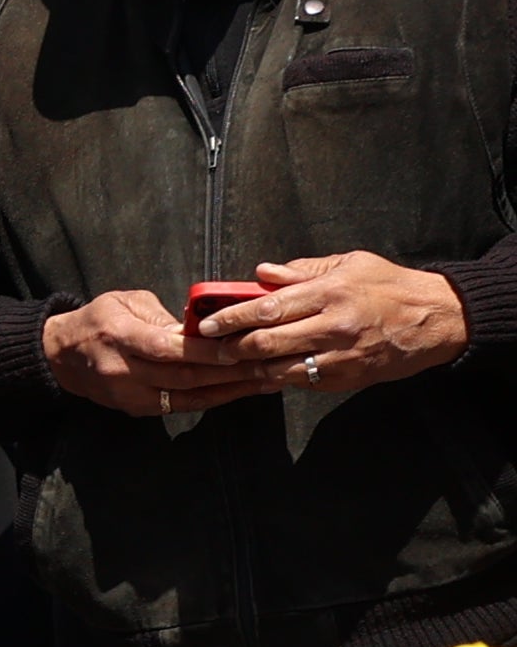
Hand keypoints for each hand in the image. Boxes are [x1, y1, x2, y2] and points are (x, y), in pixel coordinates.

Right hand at [45, 290, 269, 417]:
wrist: (59, 356)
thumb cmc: (97, 321)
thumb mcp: (124, 302)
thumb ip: (163, 315)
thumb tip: (203, 326)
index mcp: (119, 336)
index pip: (168, 347)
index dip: (206, 350)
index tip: (242, 346)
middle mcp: (124, 370)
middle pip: (185, 376)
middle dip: (232, 372)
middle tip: (269, 364)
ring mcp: (129, 394)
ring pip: (188, 396)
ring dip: (231, 389)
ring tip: (267, 380)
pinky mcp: (136, 409)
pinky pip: (181, 406)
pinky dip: (213, 398)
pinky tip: (240, 390)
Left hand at [200, 254, 471, 398]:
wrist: (438, 320)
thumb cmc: (390, 286)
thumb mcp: (350, 264)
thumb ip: (303, 270)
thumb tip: (262, 273)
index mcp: (330, 293)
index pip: (268, 308)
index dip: (231, 317)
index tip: (208, 323)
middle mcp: (334, 327)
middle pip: (266, 343)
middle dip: (231, 348)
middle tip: (211, 347)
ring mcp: (341, 357)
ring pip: (279, 369)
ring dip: (250, 368)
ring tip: (231, 362)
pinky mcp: (347, 379)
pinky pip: (301, 382)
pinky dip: (278, 378)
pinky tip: (262, 372)